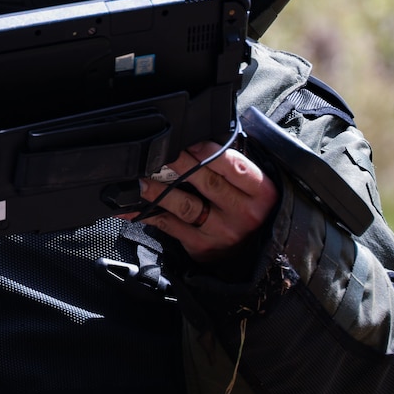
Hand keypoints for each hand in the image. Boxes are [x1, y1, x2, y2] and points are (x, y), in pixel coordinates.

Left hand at [126, 141, 278, 262]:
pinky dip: (150, 214)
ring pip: (185, 206)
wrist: (253, 252)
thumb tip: (197, 143)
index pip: (234, 166)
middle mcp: (243, 213)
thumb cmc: (248, 207)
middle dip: (180, 164)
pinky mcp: (202, 246)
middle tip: (159, 153)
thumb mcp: (253, 187)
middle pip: (207, 183)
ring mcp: (221, 231)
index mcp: (261, 192)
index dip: (209, 152)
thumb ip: (232, 166)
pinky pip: (170, 226)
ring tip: (142, 179)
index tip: (190, 142)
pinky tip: (133, 208)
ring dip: (159, 191)